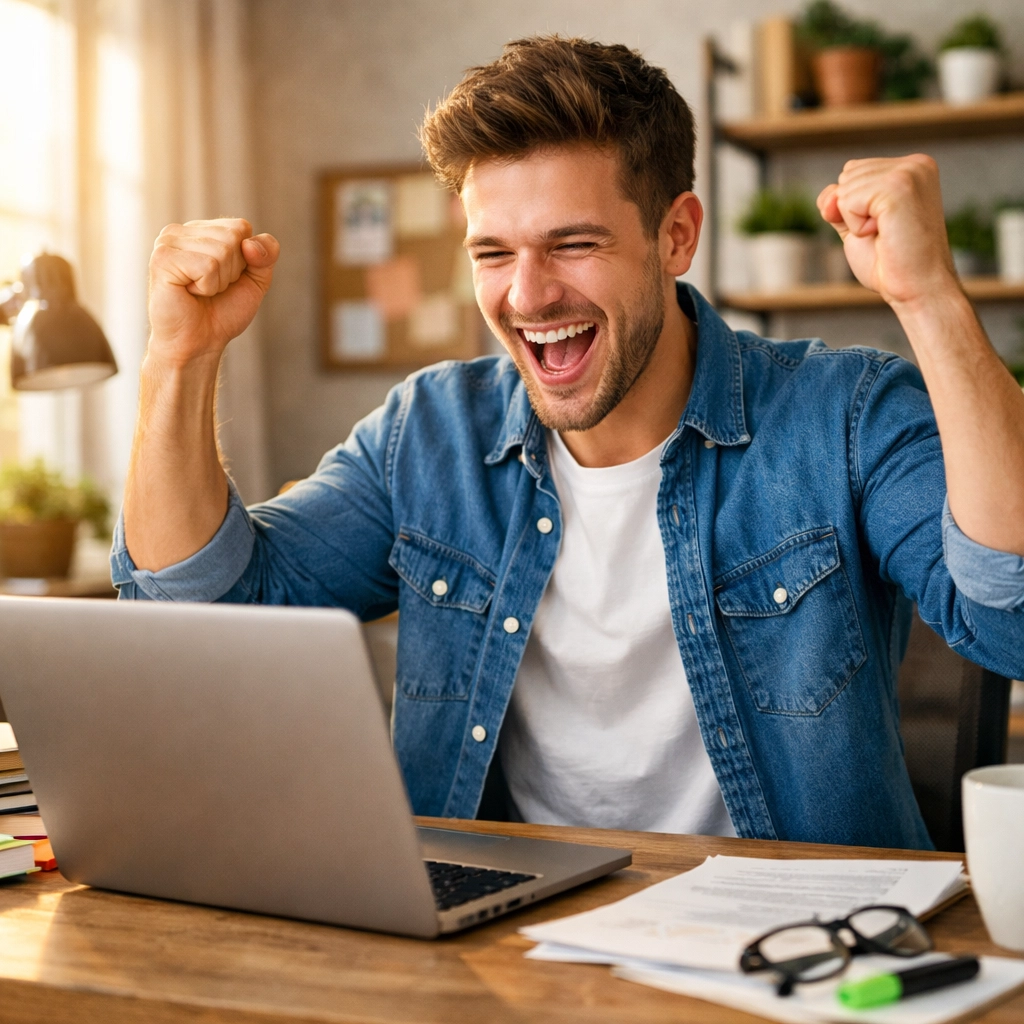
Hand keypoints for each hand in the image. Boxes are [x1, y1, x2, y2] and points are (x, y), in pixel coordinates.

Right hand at [148, 219, 279, 364]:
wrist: (200, 343)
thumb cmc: (222, 312)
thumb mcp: (256, 280)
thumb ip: (267, 254)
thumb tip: (250, 243)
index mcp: (200, 230)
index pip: (241, 227)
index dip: (245, 260)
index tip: (225, 278)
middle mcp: (180, 231)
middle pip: (233, 237)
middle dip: (232, 271)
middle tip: (211, 288)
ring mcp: (167, 242)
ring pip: (222, 251)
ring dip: (219, 281)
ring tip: (199, 292)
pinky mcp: (162, 259)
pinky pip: (207, 266)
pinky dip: (207, 287)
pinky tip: (189, 293)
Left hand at [817, 155, 958, 309]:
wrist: (917, 288)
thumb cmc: (891, 263)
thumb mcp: (856, 225)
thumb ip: (838, 204)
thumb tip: (830, 196)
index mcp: (911, 167)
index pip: (851, 171)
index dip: (852, 207)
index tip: (884, 227)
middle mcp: (915, 164)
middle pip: (846, 176)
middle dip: (852, 212)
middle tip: (885, 233)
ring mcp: (909, 172)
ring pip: (844, 188)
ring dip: (855, 221)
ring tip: (886, 234)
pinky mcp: (899, 186)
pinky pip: (846, 202)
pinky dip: (856, 227)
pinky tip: (884, 235)